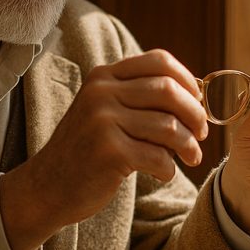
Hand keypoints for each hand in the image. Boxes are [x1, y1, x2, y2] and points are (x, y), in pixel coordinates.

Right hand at [0, 49, 207, 249]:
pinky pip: (159, 157)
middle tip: (202, 133)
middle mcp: (101, 93)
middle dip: (195, 113)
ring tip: (191, 157)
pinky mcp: (109, 152)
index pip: (159, 61)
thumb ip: (138, 97)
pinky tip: (164, 174)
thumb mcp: (103, 111)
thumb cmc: (87, 151)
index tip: (198, 103)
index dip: (188, 80)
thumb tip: (196, 95)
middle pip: (169, 91)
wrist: (47, 187)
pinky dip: (169, 168)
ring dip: (189, 145)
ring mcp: (103, 122)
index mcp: (103, 77)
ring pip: (169, 126)